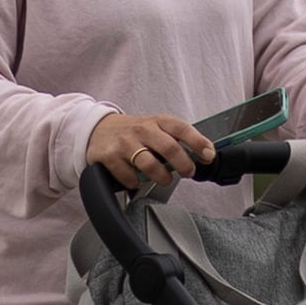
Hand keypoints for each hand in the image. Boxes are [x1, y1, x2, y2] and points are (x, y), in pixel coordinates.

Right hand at [84, 107, 219, 192]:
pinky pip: (129, 177)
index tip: (208, 155)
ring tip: (164, 179)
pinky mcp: (110, 157)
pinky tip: (138, 180)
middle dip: (184, 164)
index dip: (198, 142)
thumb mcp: (156, 128)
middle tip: (188, 172)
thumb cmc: (133, 132)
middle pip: (169, 148)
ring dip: (162, 177)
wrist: (98, 129)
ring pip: (150, 164)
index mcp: (158, 122)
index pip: (182, 129)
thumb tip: (204, 154)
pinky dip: (136, 182)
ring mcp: (125, 143)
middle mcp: (142, 130)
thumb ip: (177, 139)